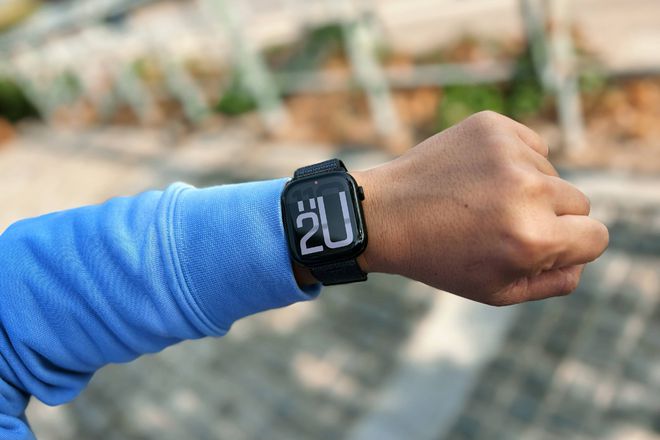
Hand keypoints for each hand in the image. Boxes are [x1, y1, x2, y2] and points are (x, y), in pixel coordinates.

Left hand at [353, 111, 608, 305]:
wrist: (385, 214)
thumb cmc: (439, 258)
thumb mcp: (496, 291)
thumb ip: (553, 282)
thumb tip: (581, 259)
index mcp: (533, 238)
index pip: (596, 237)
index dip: (571, 246)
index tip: (543, 245)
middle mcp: (528, 191)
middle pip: (579, 203)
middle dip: (551, 218)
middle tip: (503, 225)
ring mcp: (509, 153)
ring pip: (550, 174)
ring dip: (527, 188)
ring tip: (480, 202)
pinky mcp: (493, 126)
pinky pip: (531, 146)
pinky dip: (513, 161)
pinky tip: (477, 177)